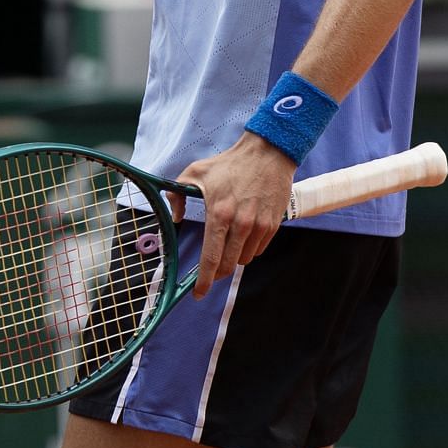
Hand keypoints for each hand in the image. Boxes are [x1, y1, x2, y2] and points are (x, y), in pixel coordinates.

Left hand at [172, 131, 294, 298]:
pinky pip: (258, 250)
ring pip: (244, 259)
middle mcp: (241, 224)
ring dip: (234, 257)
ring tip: (229, 240)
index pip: (211, 257)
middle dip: (218, 271)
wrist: (267, 154)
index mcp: (219, 214)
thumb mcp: (195, 173)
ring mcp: (259, 226)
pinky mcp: (273, 225)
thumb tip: (174, 217)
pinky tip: (244, 234)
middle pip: (229, 264)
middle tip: (212, 270)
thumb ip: (177, 194)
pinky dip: (249, 248)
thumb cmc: (229, 164)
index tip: (198, 293)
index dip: (204, 280)